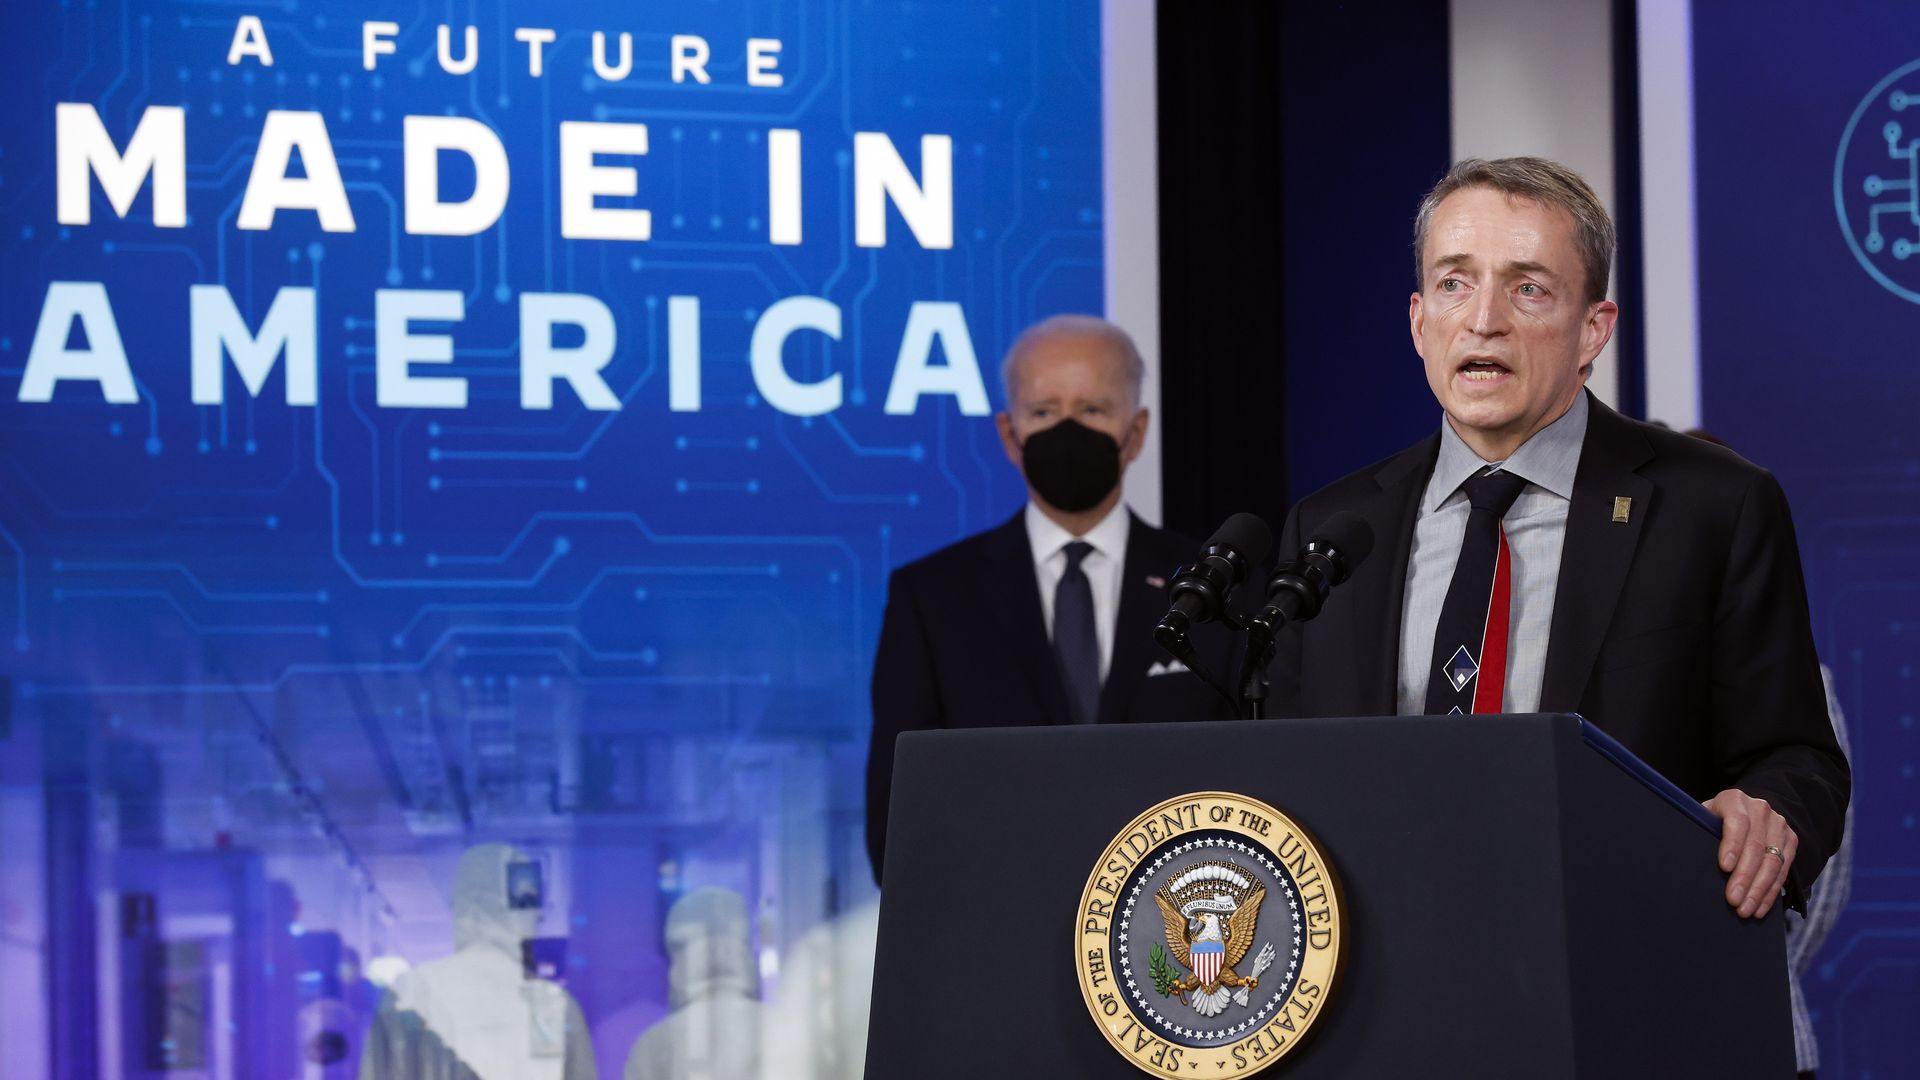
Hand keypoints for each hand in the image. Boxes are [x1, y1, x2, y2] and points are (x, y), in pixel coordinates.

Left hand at [1704, 788, 1795, 918]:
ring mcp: (1778, 824)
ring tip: (1746, 910)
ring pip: (1773, 861)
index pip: (1737, 823)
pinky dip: (1771, 892)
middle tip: (1733, 900)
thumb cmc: (1714, 819)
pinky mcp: (1791, 840)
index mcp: (1734, 800)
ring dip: (1759, 889)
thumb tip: (1679, 853)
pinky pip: (1783, 870)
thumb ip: (1698, 829)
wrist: (1745, 811)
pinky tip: (1760, 908)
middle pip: (1756, 846)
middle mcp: (1760, 809)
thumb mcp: (1703, 817)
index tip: (1724, 867)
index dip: (1732, 845)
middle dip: (1745, 877)